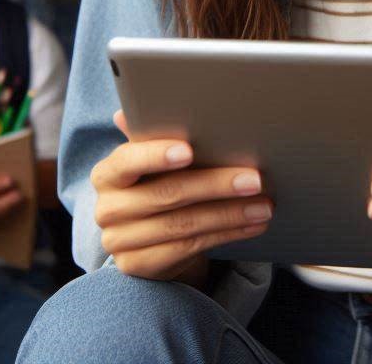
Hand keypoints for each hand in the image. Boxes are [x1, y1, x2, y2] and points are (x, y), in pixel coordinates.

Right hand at [91, 110, 272, 282]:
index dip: (156, 154)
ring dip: (230, 213)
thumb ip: (154, 133)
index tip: (189, 150)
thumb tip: (148, 104)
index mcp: (108, 173)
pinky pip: (189, 249)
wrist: (147, 236)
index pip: (127, 160)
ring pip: (184, 225)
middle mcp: (108, 209)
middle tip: (254, 177)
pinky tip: (251, 224)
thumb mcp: (154, 158)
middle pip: (167, 195)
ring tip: (263, 204)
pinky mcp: (139, 267)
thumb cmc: (157, 181)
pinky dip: (226, 234)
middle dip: (215, 184)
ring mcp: (120, 242)